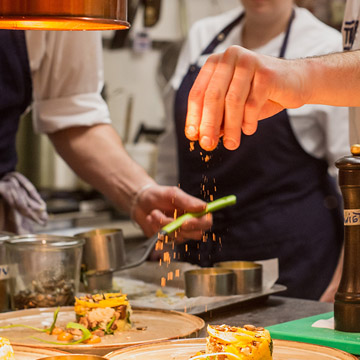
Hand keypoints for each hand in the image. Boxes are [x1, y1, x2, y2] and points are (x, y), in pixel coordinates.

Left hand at [131, 184, 211, 240]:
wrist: (140, 203)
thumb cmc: (158, 195)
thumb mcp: (172, 193)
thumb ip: (187, 201)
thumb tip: (203, 207)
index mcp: (195, 211)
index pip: (206, 222)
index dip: (198, 224)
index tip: (184, 222)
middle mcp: (190, 224)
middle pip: (196, 234)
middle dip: (176, 226)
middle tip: (161, 216)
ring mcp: (180, 233)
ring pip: (178, 237)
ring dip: (162, 225)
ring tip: (153, 213)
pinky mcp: (169, 240)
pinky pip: (166, 240)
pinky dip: (156, 229)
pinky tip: (151, 220)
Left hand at [185, 46, 308, 150]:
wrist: (296, 82)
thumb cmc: (260, 94)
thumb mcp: (234, 105)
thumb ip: (217, 116)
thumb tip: (201, 136)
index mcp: (216, 64)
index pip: (198, 93)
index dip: (194, 117)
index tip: (192, 136)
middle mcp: (230, 58)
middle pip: (212, 97)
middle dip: (209, 124)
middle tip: (208, 144)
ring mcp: (249, 62)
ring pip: (233, 101)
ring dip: (231, 128)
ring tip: (231, 144)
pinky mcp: (267, 73)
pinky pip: (252, 104)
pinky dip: (249, 121)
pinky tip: (249, 130)